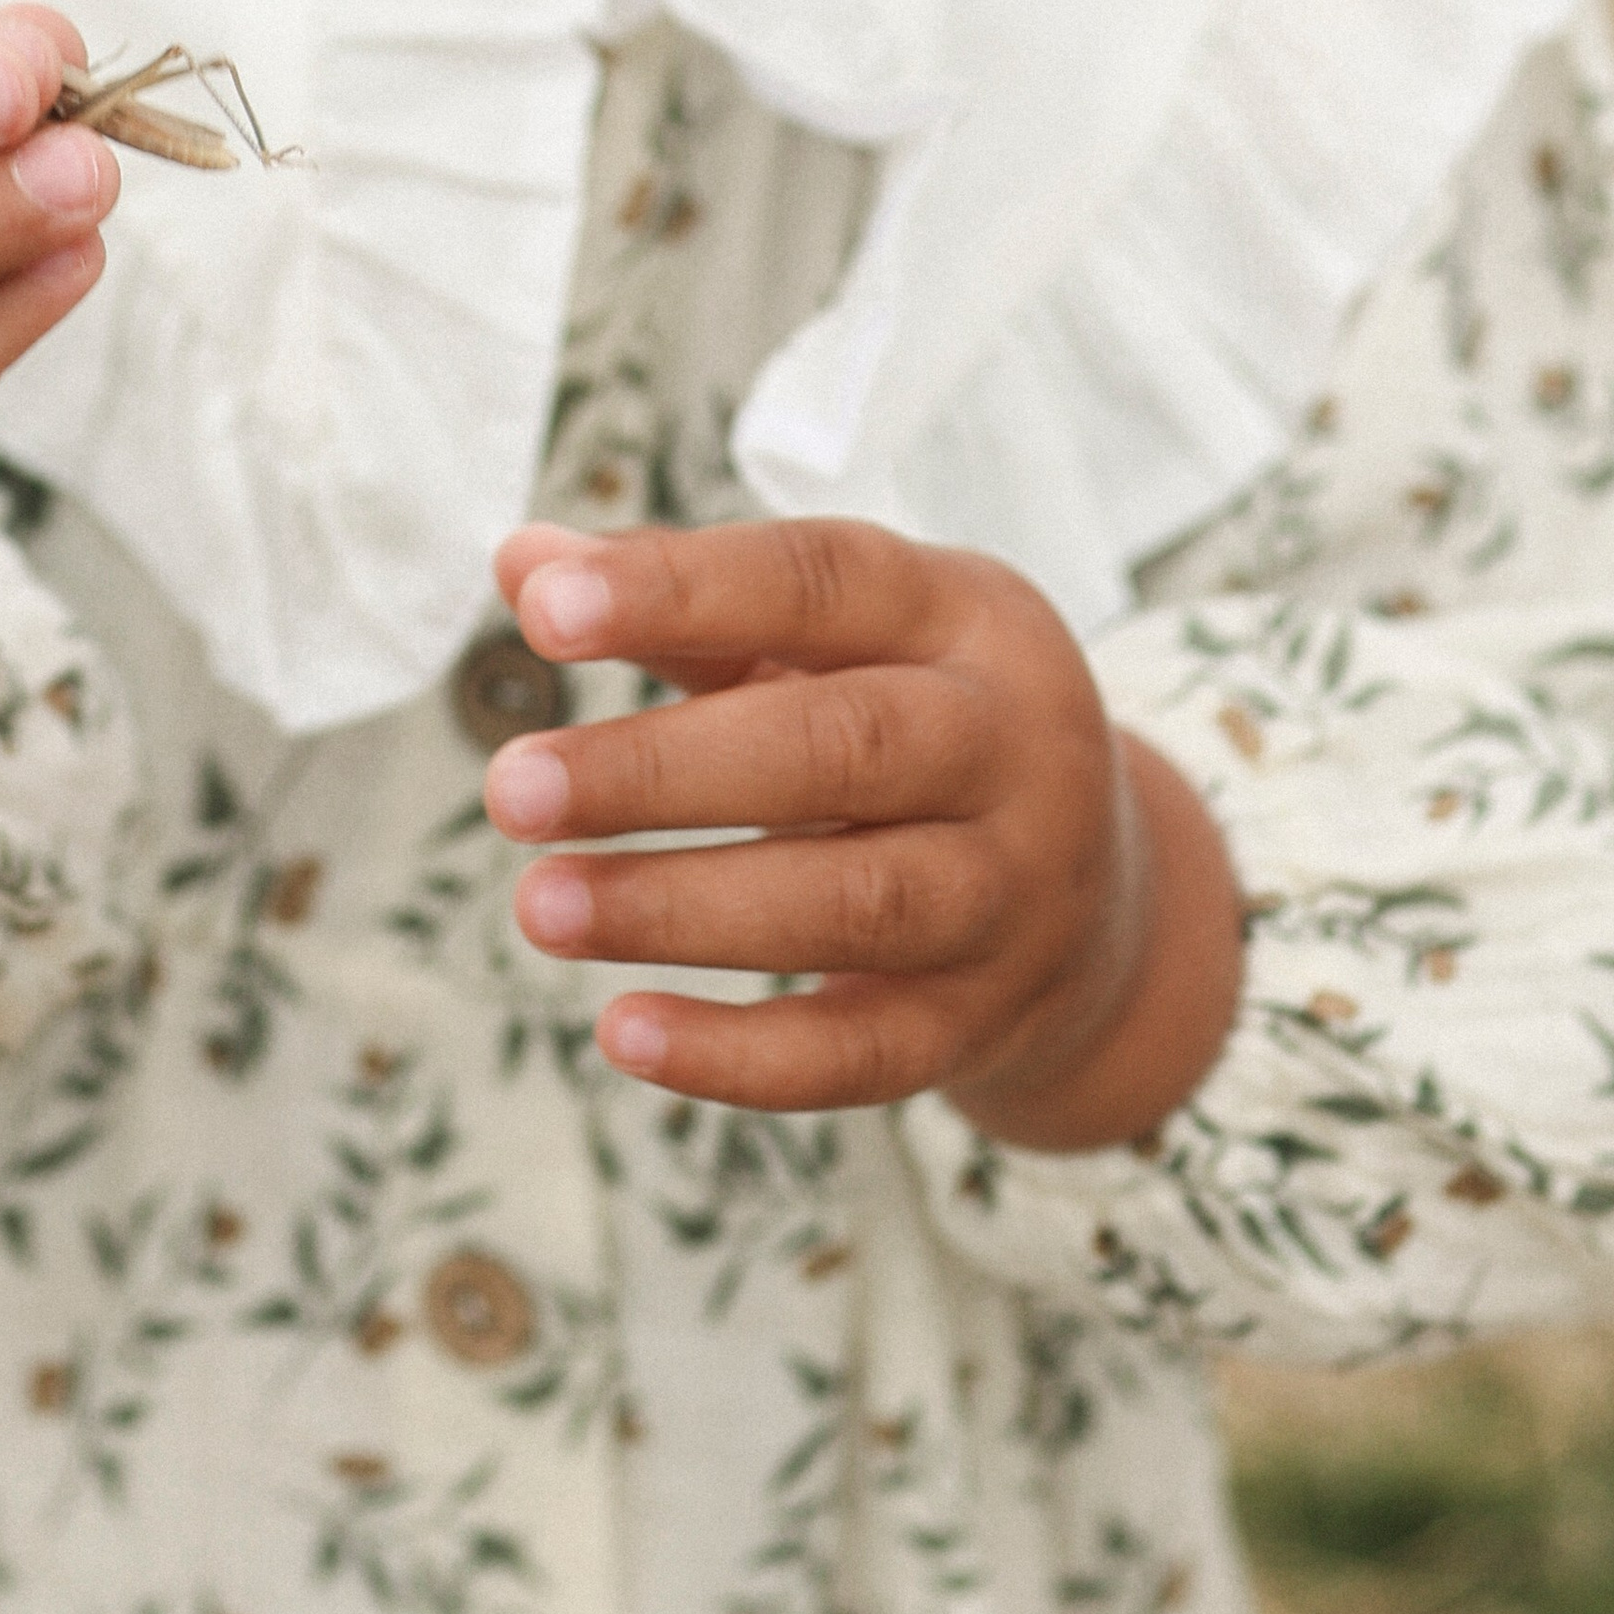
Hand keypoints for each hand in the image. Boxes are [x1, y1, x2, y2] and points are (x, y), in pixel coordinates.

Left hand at [480, 518, 1243, 1145]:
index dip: (681, 588)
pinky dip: (740, 1055)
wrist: (1101, 895)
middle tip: (512, 787)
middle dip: (663, 770)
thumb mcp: (834, 636)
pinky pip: (862, 1053)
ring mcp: (1010, 894)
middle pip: (843, 746)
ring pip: (855, 904)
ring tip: (539, 905)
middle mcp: (1011, 746)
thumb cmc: (914, 723)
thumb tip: (521, 558)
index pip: (821, 582)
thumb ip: (681, 600)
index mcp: (964, 616)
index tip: (542, 607)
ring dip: (683, 909)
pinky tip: (623, 1031)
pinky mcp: (979, 1023)